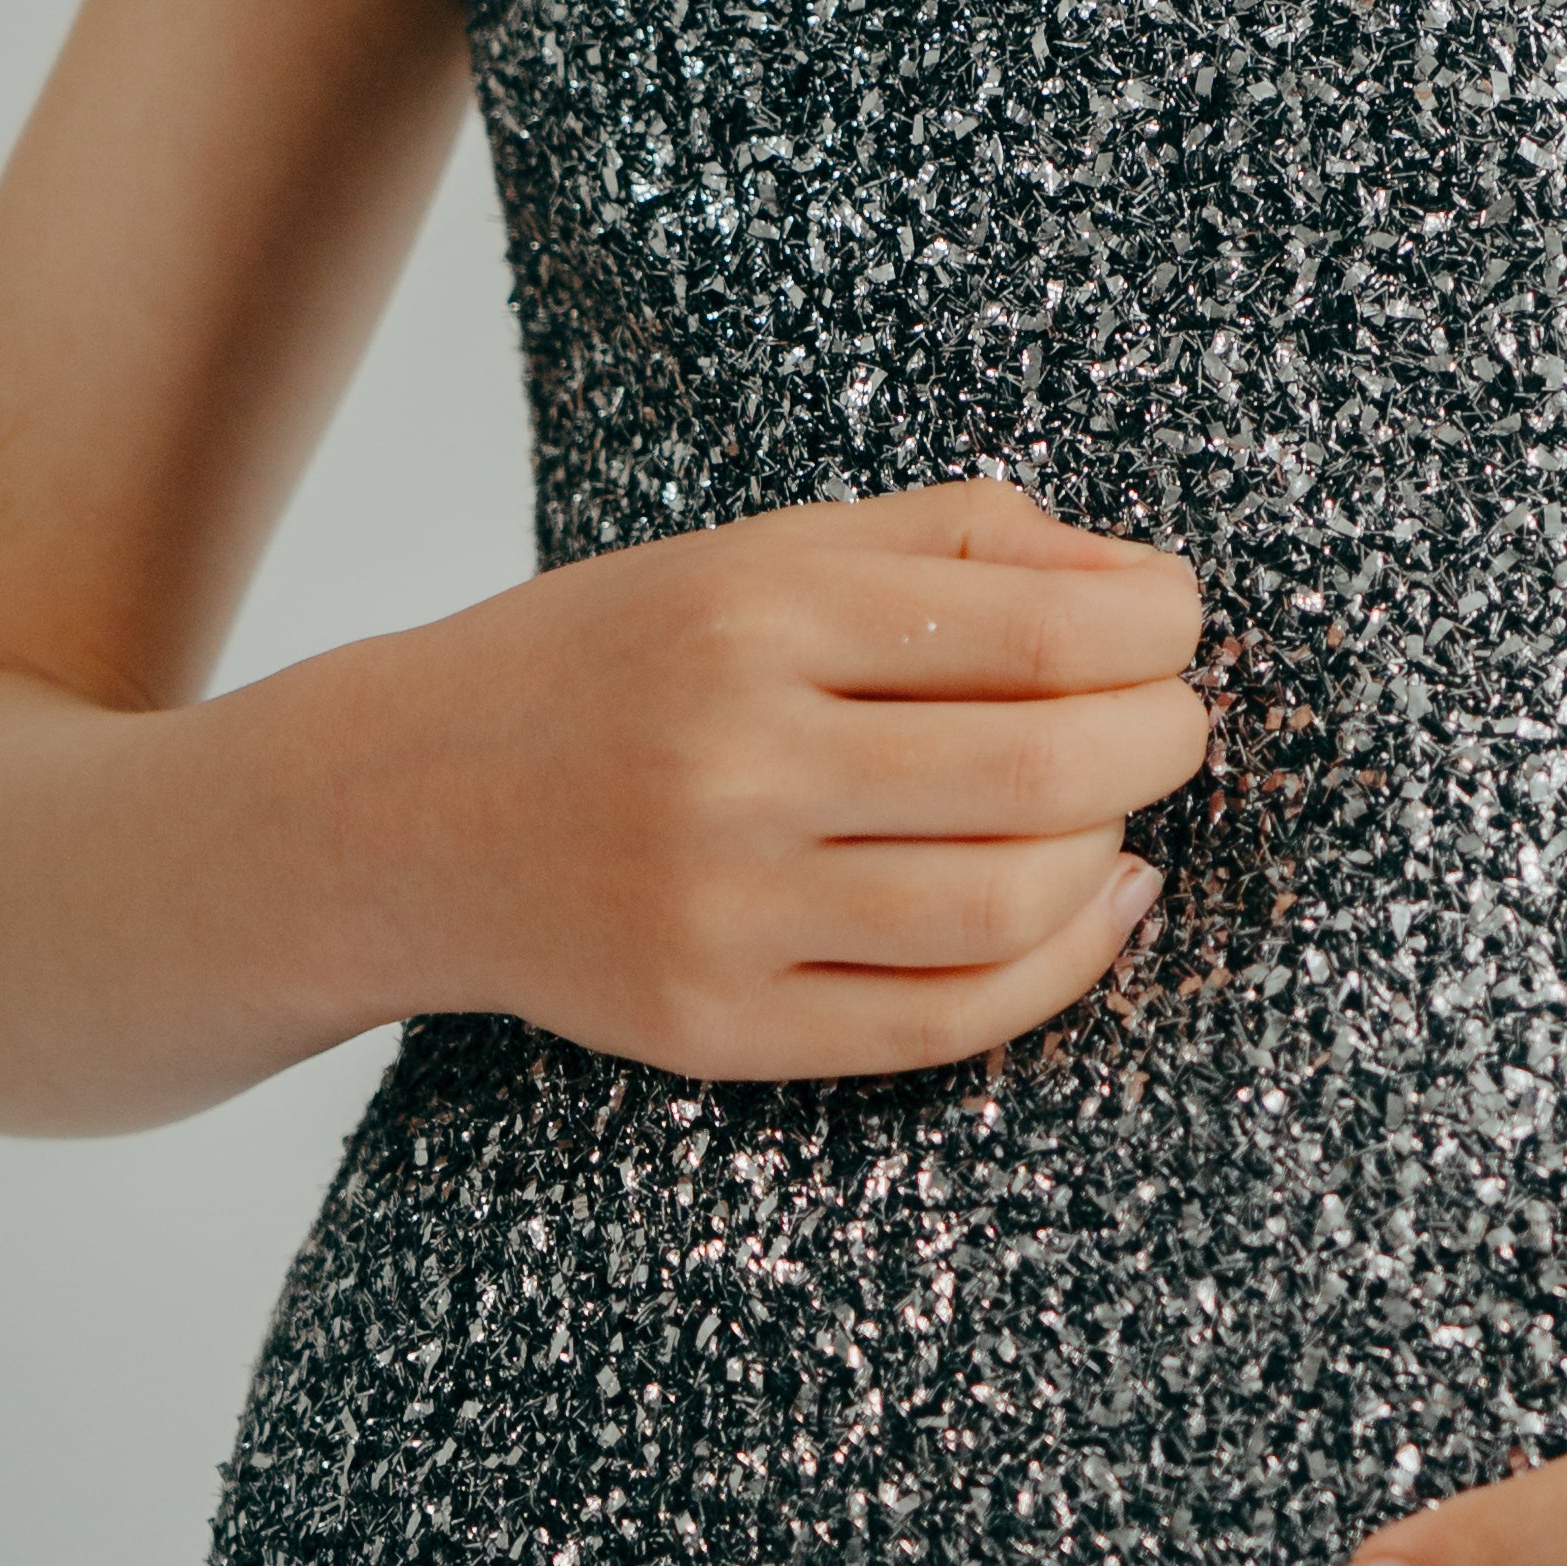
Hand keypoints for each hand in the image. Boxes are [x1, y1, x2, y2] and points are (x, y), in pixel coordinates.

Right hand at [384, 477, 1206, 1078]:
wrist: (395, 810)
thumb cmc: (614, 663)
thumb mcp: (759, 553)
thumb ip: (949, 540)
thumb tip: (1134, 580)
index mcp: (754, 612)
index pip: (1042, 627)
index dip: (1158, 626)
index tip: (1171, 624)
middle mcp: (735, 760)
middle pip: (1049, 766)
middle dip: (1162, 738)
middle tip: (1169, 721)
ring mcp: (721, 909)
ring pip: (1012, 901)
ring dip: (1113, 851)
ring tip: (1108, 810)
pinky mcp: (716, 1025)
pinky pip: (946, 1019)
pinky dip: (1061, 967)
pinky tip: (1092, 906)